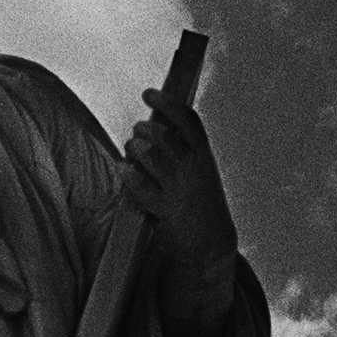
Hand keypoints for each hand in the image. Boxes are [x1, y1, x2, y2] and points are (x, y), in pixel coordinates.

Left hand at [128, 96, 241, 328]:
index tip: (148, 93)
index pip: (187, 120)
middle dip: (142, 130)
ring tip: (132, 153)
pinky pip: (138, 183)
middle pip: (161, 134)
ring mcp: (178, 187)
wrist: (212, 243)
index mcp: (204, 156)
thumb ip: (184, 151)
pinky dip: (127, 174)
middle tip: (137, 135)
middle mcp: (192, 168)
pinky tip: (125, 172)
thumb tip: (154, 129)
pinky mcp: (163, 207)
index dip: (166, 102)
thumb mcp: (202, 173)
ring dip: (133, 149)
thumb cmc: (202, 205)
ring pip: (148, 154)